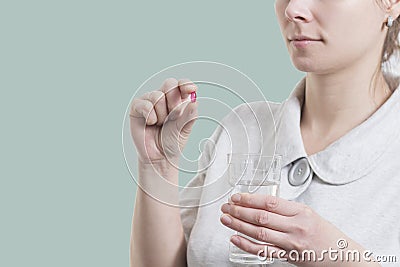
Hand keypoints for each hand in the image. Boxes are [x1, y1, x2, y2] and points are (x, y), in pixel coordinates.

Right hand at [129, 78, 197, 163]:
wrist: (159, 156)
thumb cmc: (172, 141)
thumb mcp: (184, 129)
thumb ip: (189, 115)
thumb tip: (194, 102)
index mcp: (178, 100)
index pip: (182, 84)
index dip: (186, 84)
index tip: (191, 90)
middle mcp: (164, 98)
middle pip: (169, 84)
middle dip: (173, 101)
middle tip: (173, 116)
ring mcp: (150, 101)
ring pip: (157, 96)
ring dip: (161, 114)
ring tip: (160, 124)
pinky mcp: (137, 107)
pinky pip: (144, 103)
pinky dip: (150, 115)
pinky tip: (151, 123)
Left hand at [220, 193, 375, 265]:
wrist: (343, 257)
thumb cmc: (327, 234)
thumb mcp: (310, 214)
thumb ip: (288, 209)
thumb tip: (263, 203)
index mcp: (301, 212)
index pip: (270, 202)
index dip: (250, 199)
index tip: (237, 197)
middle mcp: (296, 227)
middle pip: (261, 217)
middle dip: (240, 211)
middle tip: (226, 207)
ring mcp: (292, 243)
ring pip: (260, 233)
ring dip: (239, 225)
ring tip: (226, 219)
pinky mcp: (289, 257)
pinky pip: (264, 251)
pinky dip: (247, 245)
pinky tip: (235, 238)